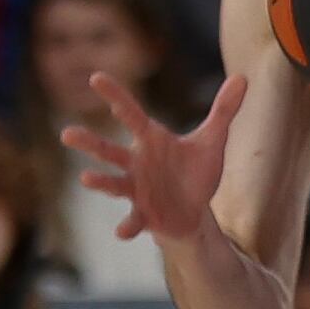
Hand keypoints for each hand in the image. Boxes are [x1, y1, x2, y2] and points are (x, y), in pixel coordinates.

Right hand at [60, 74, 247, 241]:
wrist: (195, 210)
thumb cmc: (196, 171)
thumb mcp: (213, 139)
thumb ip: (224, 110)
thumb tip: (243, 77)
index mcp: (152, 140)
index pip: (130, 113)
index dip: (115, 96)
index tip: (96, 77)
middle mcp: (137, 163)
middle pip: (109, 151)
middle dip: (89, 142)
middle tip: (66, 133)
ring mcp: (137, 189)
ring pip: (112, 184)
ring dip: (100, 182)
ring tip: (86, 179)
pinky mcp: (144, 214)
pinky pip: (133, 220)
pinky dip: (127, 226)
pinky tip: (123, 231)